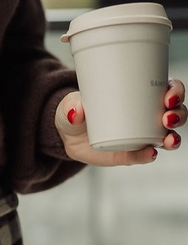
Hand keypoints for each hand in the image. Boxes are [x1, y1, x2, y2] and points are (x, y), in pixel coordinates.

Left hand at [54, 78, 185, 166]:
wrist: (68, 135)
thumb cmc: (76, 109)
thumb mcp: (71, 103)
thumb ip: (71, 104)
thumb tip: (76, 112)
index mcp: (141, 94)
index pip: (168, 89)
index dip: (176, 91)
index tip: (170, 95)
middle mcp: (147, 115)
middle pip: (175, 113)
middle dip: (178, 115)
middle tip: (167, 117)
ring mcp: (142, 136)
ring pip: (168, 136)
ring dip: (173, 138)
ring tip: (168, 139)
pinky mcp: (130, 154)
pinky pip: (144, 155)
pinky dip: (148, 155)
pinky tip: (151, 153)